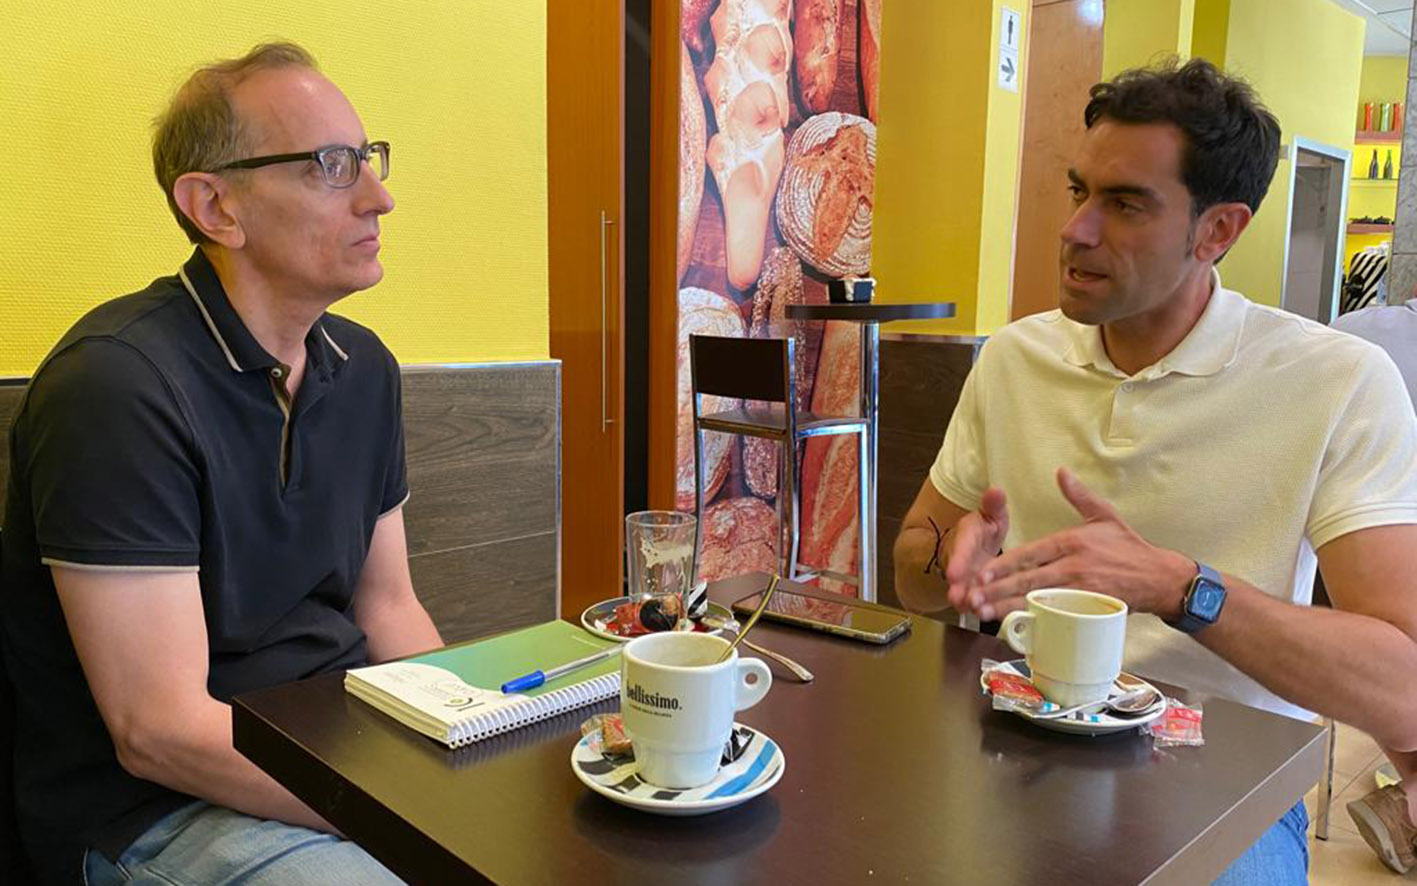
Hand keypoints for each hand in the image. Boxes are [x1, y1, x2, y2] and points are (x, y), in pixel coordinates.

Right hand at [942, 487, 1009, 611]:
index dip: (958, 561)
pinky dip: (978, 609)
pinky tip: (985, 617)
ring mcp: (966, 578)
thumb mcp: (991, 514)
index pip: (961, 548)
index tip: (954, 572)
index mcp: (966, 537)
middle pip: (958, 574)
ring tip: (973, 610)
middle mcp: (961, 559)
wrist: (972, 547)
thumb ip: (993, 505)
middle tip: (959, 597)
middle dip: (959, 587)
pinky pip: (974, 601)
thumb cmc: (984, 530)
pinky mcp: (974, 591)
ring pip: (964, 591)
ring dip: (967, 601)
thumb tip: (996, 490)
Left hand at [963, 468, 1194, 621]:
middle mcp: (1073, 566)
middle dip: (997, 590)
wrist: (1159, 578)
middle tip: (972, 597)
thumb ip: (1078, 496)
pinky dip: (1035, 621)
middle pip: (1028, 579)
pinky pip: (1057, 615)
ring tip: (984, 613)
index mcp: (1071, 542)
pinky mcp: (1088, 608)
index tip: (982, 573)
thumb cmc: (1129, 547)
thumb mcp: (1104, 516)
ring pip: (1038, 599)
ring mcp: (1081, 590)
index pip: (1030, 554)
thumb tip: (1061, 471)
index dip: (1004, 565)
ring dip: (1009, 607)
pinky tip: (1016, 626)